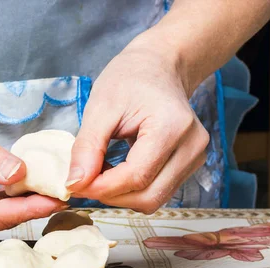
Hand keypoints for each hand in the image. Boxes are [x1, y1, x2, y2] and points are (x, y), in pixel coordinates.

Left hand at [67, 37, 209, 213]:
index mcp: (172, 127)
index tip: (74, 184)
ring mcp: (195, 158)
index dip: (102, 187)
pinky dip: (132, 190)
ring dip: (121, 195)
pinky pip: (158, 192)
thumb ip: (87, 147)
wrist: (159, 67)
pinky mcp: (190, 165)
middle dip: (110, 195)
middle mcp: (192, 147)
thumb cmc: (130, 79)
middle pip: (147, 196)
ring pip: (153, 200)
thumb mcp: (100, 107)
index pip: (136, 176)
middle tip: (83, 181)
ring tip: (99, 173)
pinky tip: (116, 171)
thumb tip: (75, 184)